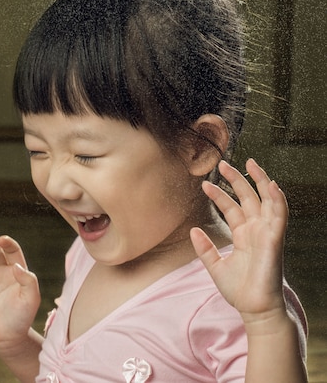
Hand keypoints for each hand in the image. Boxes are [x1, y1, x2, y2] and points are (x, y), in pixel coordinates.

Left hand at [190, 159, 288, 324]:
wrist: (254, 309)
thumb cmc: (239, 290)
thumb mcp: (214, 266)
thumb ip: (204, 248)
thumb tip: (193, 230)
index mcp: (243, 235)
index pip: (232, 208)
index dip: (220, 194)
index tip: (204, 184)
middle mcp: (256, 231)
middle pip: (248, 198)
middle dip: (237, 179)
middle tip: (223, 163)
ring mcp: (267, 233)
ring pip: (267, 200)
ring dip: (260, 181)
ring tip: (250, 163)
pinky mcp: (275, 240)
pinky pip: (280, 216)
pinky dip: (277, 199)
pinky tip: (272, 185)